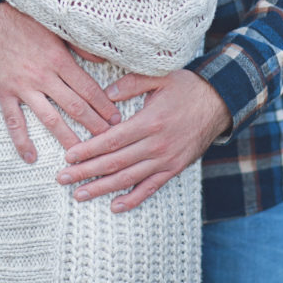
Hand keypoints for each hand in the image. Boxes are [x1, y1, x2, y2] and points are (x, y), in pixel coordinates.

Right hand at [0, 3, 121, 161]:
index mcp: (59, 59)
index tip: (116, 119)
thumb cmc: (21, 19)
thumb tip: (103, 58)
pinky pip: (14, 122)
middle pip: (75, 106)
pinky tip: (31, 157)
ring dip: (67, 138)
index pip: (88, 88)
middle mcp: (43, 76)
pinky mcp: (3, 92)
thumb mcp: (54, 27)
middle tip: (109, 141)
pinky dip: (22, 141)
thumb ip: (79, 45)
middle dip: (94, 125)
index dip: (104, 106)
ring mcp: (22, 86)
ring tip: (81, 154)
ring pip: (50, 118)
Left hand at [56, 68, 231, 211]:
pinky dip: (133, 199)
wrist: (220, 104)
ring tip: (79, 194)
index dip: (88, 150)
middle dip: (86, 172)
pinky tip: (115, 206)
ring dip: (102, 188)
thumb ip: (131, 83)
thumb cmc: (187, 88)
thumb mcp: (160, 77)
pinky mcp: (174, 168)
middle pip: (115, 163)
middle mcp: (156, 145)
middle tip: (62, 179)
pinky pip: (150, 188)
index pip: (111, 140)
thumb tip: (106, 94)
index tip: (68, 157)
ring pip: (128, 179)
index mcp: (149, 122)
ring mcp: (166, 160)